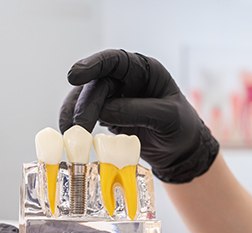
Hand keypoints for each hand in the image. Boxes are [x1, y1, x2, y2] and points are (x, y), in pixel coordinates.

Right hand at [59, 49, 218, 182]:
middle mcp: (127, 81)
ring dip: (75, 115)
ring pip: (88, 100)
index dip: (93, 65)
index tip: (75, 76)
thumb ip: (138, 111)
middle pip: (98, 85)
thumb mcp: (167, 118)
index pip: (115, 60)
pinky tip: (74, 137)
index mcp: (144, 71)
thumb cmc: (181, 129)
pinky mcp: (110, 117)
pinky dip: (79, 126)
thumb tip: (103, 112)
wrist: (180, 152)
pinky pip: (89, 116)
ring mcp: (117, 99)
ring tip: (70, 134)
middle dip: (85, 105)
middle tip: (79, 128)